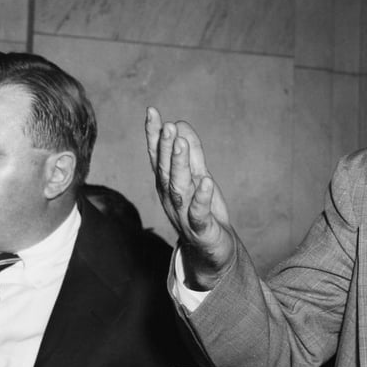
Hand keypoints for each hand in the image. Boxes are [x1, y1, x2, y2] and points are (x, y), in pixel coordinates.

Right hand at [145, 107, 235, 289]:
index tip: (152, 112)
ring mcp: (185, 215)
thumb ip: (192, 153)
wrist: (214, 254)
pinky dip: (202, 198)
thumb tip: (179, 123)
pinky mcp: (202, 231)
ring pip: (179, 189)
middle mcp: (172, 199)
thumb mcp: (199, 178)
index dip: (154, 135)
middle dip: (165, 147)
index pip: (158, 157)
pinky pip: (200, 214)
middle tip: (167, 125)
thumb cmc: (204, 213)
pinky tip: (207, 182)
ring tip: (181, 144)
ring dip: (179, 166)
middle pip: (165, 171)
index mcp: (168, 185)